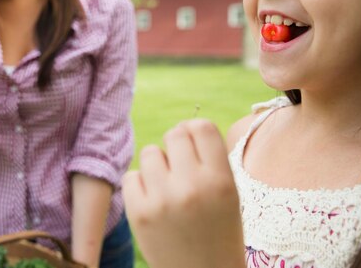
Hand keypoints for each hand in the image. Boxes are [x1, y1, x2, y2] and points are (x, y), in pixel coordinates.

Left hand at [122, 119, 244, 267]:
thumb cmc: (218, 232)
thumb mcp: (229, 194)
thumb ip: (209, 160)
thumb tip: (182, 127)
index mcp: (221, 180)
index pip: (202, 127)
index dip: (195, 131)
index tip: (193, 145)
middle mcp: (193, 186)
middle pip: (174, 133)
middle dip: (176, 146)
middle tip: (179, 168)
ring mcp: (163, 199)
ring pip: (150, 152)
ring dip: (157, 165)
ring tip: (167, 188)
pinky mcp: (139, 213)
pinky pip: (132, 176)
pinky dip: (140, 185)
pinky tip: (153, 202)